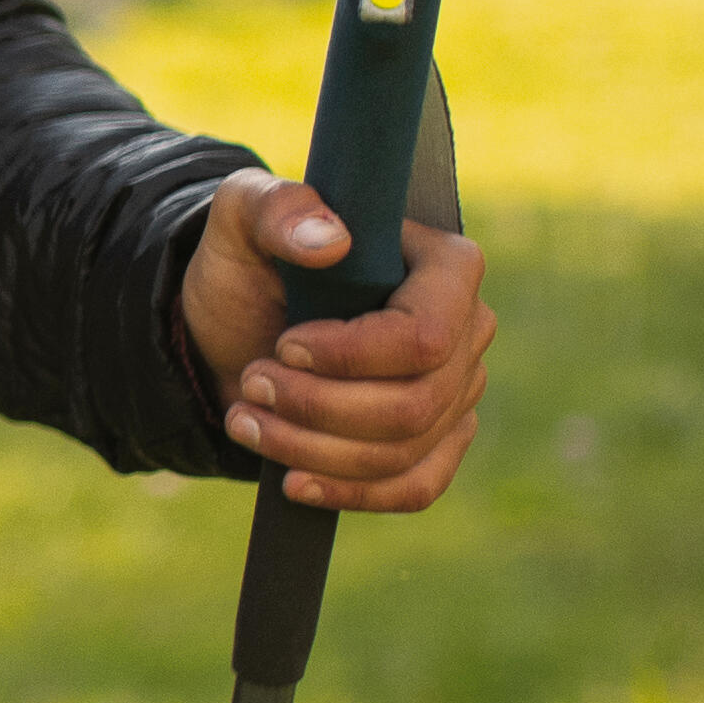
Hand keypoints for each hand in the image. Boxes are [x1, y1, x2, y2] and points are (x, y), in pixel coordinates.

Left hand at [181, 178, 496, 510]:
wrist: (236, 328)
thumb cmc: (251, 264)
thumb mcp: (241, 218)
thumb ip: (279, 209)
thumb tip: (332, 241)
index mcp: (445, 266)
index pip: (424, 334)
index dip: (351, 355)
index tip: (286, 346)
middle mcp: (467, 329)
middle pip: (413, 404)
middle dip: (318, 407)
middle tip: (254, 384)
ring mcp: (458, 389)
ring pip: (403, 450)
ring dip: (312, 449)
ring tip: (247, 421)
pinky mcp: (437, 440)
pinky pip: (416, 486)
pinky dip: (350, 493)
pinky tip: (294, 481)